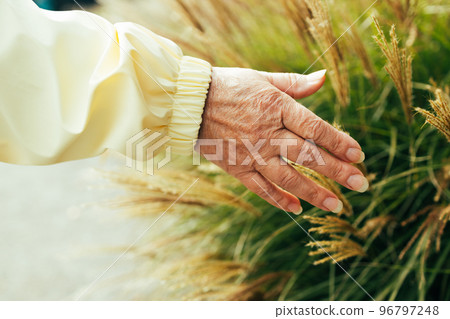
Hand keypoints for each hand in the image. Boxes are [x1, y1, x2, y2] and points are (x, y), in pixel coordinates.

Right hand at [197, 67, 366, 213]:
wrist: (190, 103)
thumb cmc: (230, 86)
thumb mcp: (263, 79)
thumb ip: (295, 83)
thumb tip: (325, 77)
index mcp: (276, 107)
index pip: (315, 128)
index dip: (339, 142)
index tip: (358, 156)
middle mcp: (266, 133)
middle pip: (307, 156)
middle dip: (337, 171)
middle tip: (361, 184)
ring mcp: (251, 154)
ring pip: (287, 178)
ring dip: (314, 193)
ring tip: (337, 206)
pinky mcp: (237, 168)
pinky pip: (260, 188)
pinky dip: (279, 199)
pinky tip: (297, 209)